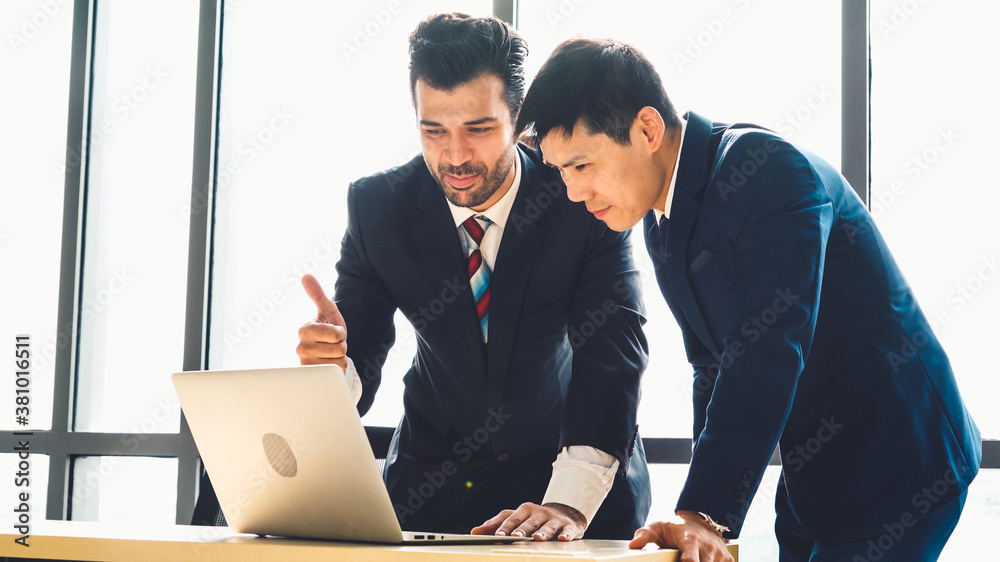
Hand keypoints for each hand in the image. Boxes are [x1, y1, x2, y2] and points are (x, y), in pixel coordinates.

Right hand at [296, 274, 348, 369]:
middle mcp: (301, 347)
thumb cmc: (328, 328)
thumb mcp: (327, 310)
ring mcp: (306, 363)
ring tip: (331, 352)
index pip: (335, 334)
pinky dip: (339, 366)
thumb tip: (306, 276)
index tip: (332, 331)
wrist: (327, 352)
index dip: (340, 332)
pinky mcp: (313, 376)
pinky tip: (330, 363)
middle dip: (341, 344)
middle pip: (339, 347)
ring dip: (340, 355)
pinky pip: (338, 370)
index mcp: (303, 330)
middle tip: (332, 343)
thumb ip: (317, 294)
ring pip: (340, 359)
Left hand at [471, 502, 586, 540]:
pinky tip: (562, 539)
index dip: (506, 527)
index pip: (513, 518)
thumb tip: (474, 531)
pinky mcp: (569, 527)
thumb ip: (495, 525)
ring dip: (543, 532)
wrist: (563, 515)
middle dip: (523, 529)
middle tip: (515, 537)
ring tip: (537, 538)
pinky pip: (568, 531)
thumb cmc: (533, 520)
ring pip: (548, 526)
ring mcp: (555, 519)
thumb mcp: (515, 519)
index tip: (499, 535)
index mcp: (524, 510)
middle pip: (530, 522)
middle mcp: (540, 512)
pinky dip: (566, 535)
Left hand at [628, 511, 732, 561]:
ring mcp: (720, 554)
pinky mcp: (728, 559)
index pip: (691, 561)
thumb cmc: (676, 527)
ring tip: (690, 560)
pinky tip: (703, 561)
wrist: (702, 518)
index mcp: (690, 540)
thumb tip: (633, 545)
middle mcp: (707, 547)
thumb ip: (645, 535)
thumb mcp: (658, 527)